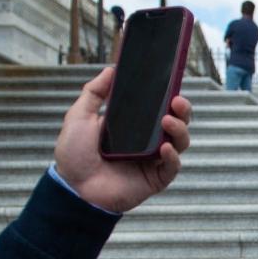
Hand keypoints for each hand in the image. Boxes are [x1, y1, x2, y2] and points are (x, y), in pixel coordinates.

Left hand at [54, 67, 191, 212]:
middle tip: (178, 102)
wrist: (74, 188)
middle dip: (183, 112)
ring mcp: (154, 161)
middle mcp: (148, 142)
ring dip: (179, 130)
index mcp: (134, 127)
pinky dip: (172, 157)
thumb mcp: (80, 116)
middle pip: (177, 123)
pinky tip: (165, 148)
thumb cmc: (75, 155)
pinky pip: (173, 166)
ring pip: (180, 142)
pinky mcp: (156, 179)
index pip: (159, 108)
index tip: (172, 86)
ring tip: (168, 121)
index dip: (169, 98)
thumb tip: (111, 70)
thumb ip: (94, 92)